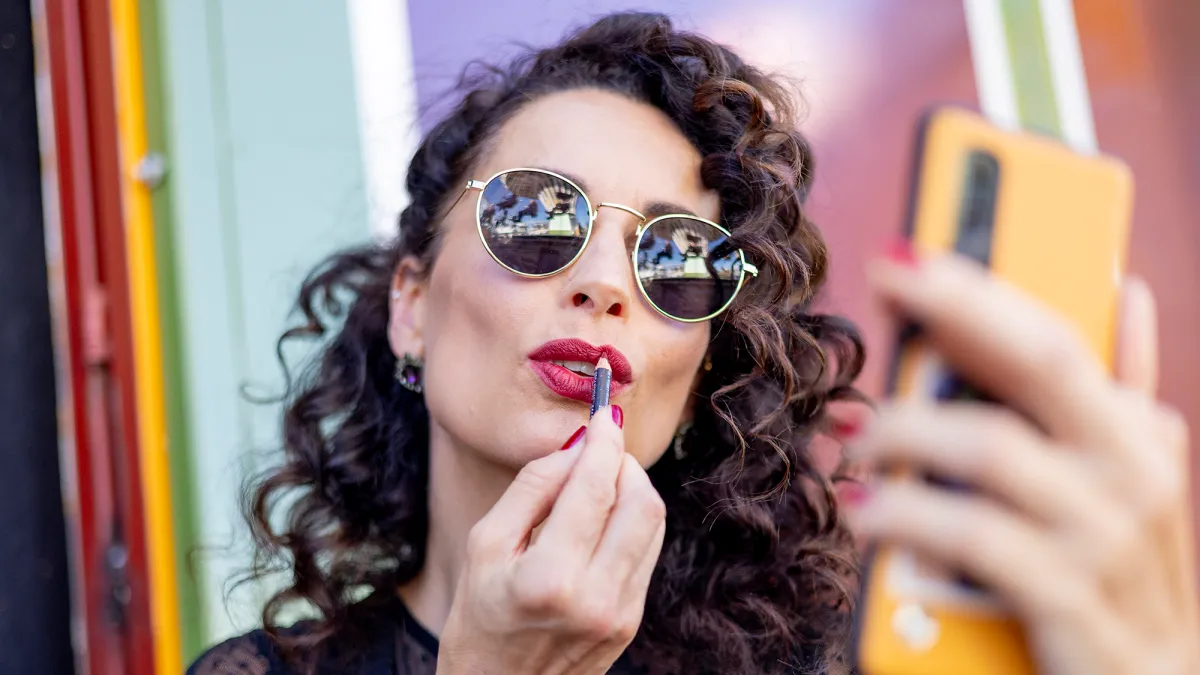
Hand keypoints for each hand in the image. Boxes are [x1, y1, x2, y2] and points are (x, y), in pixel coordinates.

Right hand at [436, 405, 665, 674]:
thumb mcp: (485, 546)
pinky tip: (603, 517)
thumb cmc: (478, 620)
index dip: (604, 441)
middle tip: (599, 445)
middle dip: (624, 462)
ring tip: (598, 480)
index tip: (604, 412)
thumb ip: (532, 488)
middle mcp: (596, 597)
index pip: (597, 488)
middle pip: (641, 501)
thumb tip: (575, 443)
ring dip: (633, 488)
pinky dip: (633, 520)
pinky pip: (647, 551)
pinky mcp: (631, 622)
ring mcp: (620, 613)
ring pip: (652, 523)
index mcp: (550, 578)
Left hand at [848, 252, 1198, 674]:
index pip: (1057, 335)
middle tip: (880, 283)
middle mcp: (1134, 476)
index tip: (906, 253)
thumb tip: (1122, 289)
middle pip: (1040, 363)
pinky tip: (861, 514)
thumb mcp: (1124, 481)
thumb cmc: (1118, 580)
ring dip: (904, 432)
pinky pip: (975, 540)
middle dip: (957, 309)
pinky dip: (905, 519)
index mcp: (1135, 436)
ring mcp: (1107, 541)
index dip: (980, 286)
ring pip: (993, 449)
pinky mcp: (1073, 604)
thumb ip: (1119, 392)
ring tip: (849, 438)